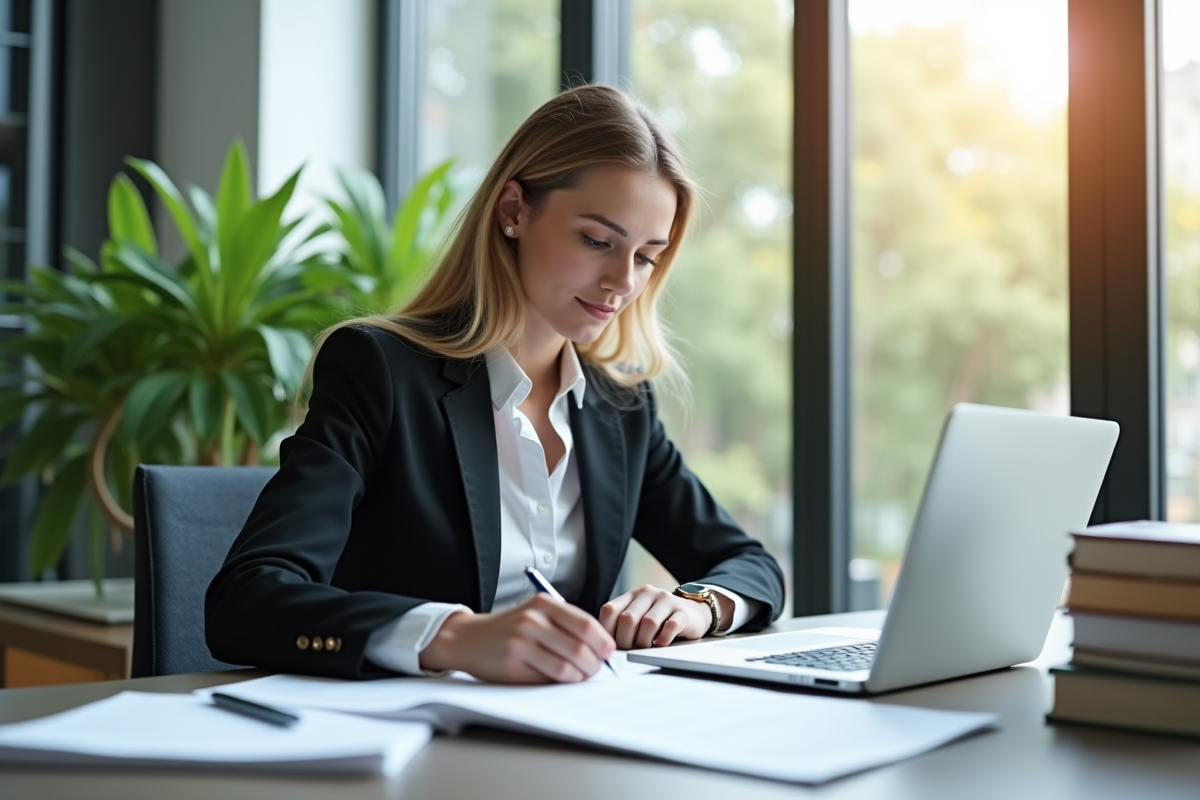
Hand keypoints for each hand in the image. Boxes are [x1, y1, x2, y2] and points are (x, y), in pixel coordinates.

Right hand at [418, 594, 615, 683]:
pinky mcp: (513, 661)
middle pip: (579, 646)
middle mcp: (533, 618)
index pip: (586, 623)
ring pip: (566, 665)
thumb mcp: (536, 614)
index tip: (608, 653)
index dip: (602, 641)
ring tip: (579, 676)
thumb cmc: (508, 629)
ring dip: (579, 676)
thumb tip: (600, 648)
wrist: (468, 638)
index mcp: (544, 604)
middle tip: (594, 670)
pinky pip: (548, 676)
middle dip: (593, 663)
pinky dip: (561, 681)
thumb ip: (565, 625)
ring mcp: (522, 640)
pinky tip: (559, 679)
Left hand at [600, 584, 715, 649]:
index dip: (608, 632)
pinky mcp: (683, 612)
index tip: (613, 645)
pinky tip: (661, 644)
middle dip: (626, 641)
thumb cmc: (660, 621)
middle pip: (627, 619)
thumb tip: (607, 648)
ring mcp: (666, 600)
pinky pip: (670, 626)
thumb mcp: (639, 617)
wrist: (693, 613)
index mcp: (632, 595)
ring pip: (648, 623)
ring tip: (647, 647)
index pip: (610, 611)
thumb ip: (623, 625)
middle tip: (631, 650)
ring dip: (645, 642)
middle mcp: (647, 593)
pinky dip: (663, 639)